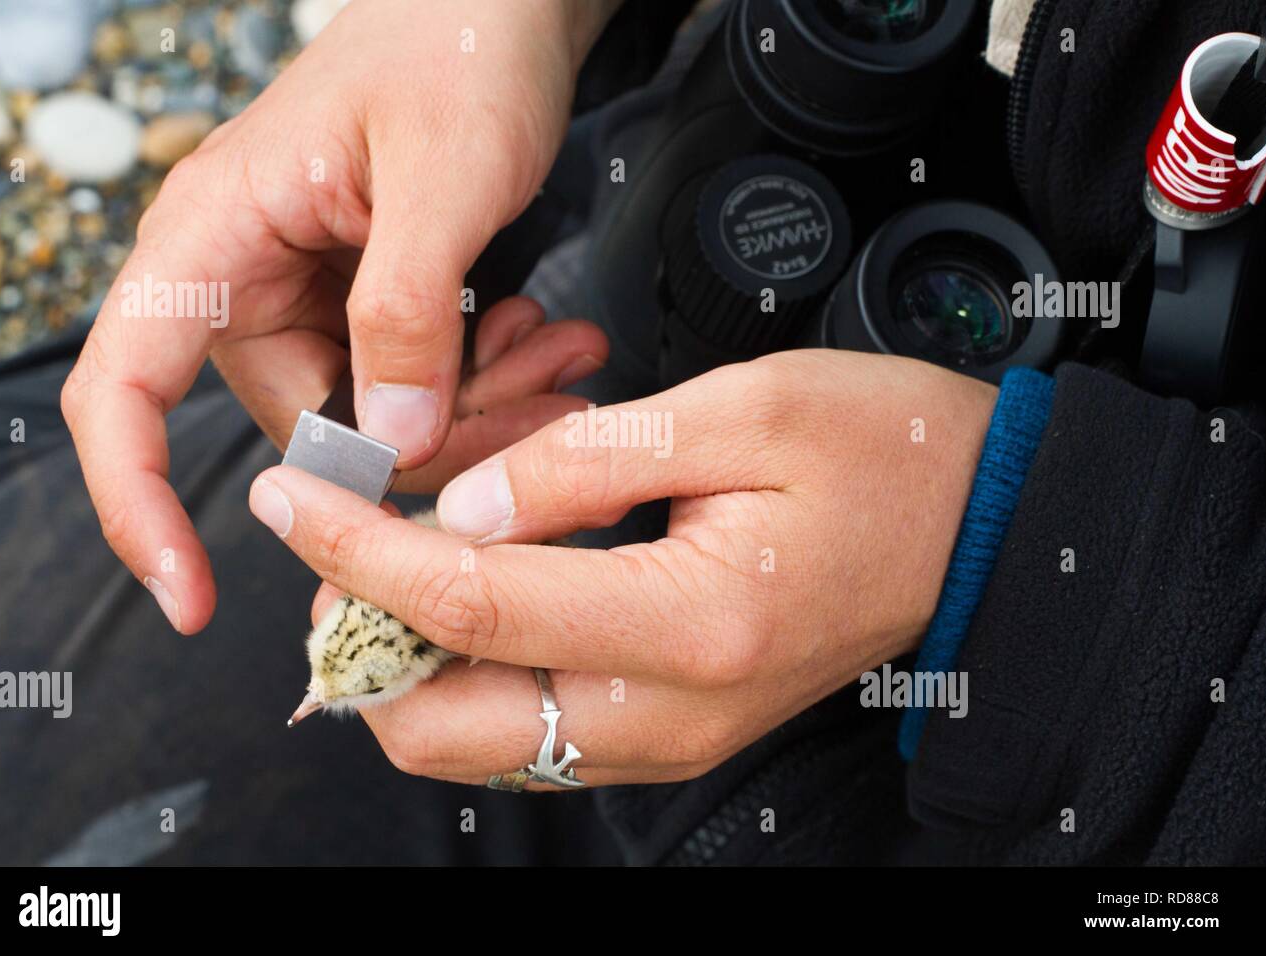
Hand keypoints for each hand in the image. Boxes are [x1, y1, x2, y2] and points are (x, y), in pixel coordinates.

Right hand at [62, 0, 619, 632]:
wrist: (499, 2)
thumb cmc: (454, 44)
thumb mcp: (442, 177)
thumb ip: (408, 312)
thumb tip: (389, 443)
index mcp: (214, 235)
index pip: (122, 390)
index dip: (135, 501)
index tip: (187, 594)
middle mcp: (246, 273)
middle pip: (305, 426)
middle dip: (427, 444)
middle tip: (541, 411)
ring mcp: (308, 289)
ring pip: (379, 415)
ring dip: (476, 406)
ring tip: (560, 355)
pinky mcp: (366, 295)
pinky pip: (415, 378)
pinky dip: (483, 374)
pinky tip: (543, 338)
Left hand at [249, 351, 996, 786]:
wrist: (973, 527)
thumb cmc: (881, 453)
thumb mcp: (738, 410)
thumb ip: (586, 460)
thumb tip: (464, 504)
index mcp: (688, 620)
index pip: (466, 603)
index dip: (356, 547)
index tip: (292, 495)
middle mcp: (667, 711)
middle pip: (438, 728)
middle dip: (361, 639)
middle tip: (351, 538)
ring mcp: (664, 738)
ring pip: (470, 744)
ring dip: (406, 660)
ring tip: (406, 554)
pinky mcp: (665, 732)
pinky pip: (523, 733)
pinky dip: (467, 671)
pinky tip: (475, 588)